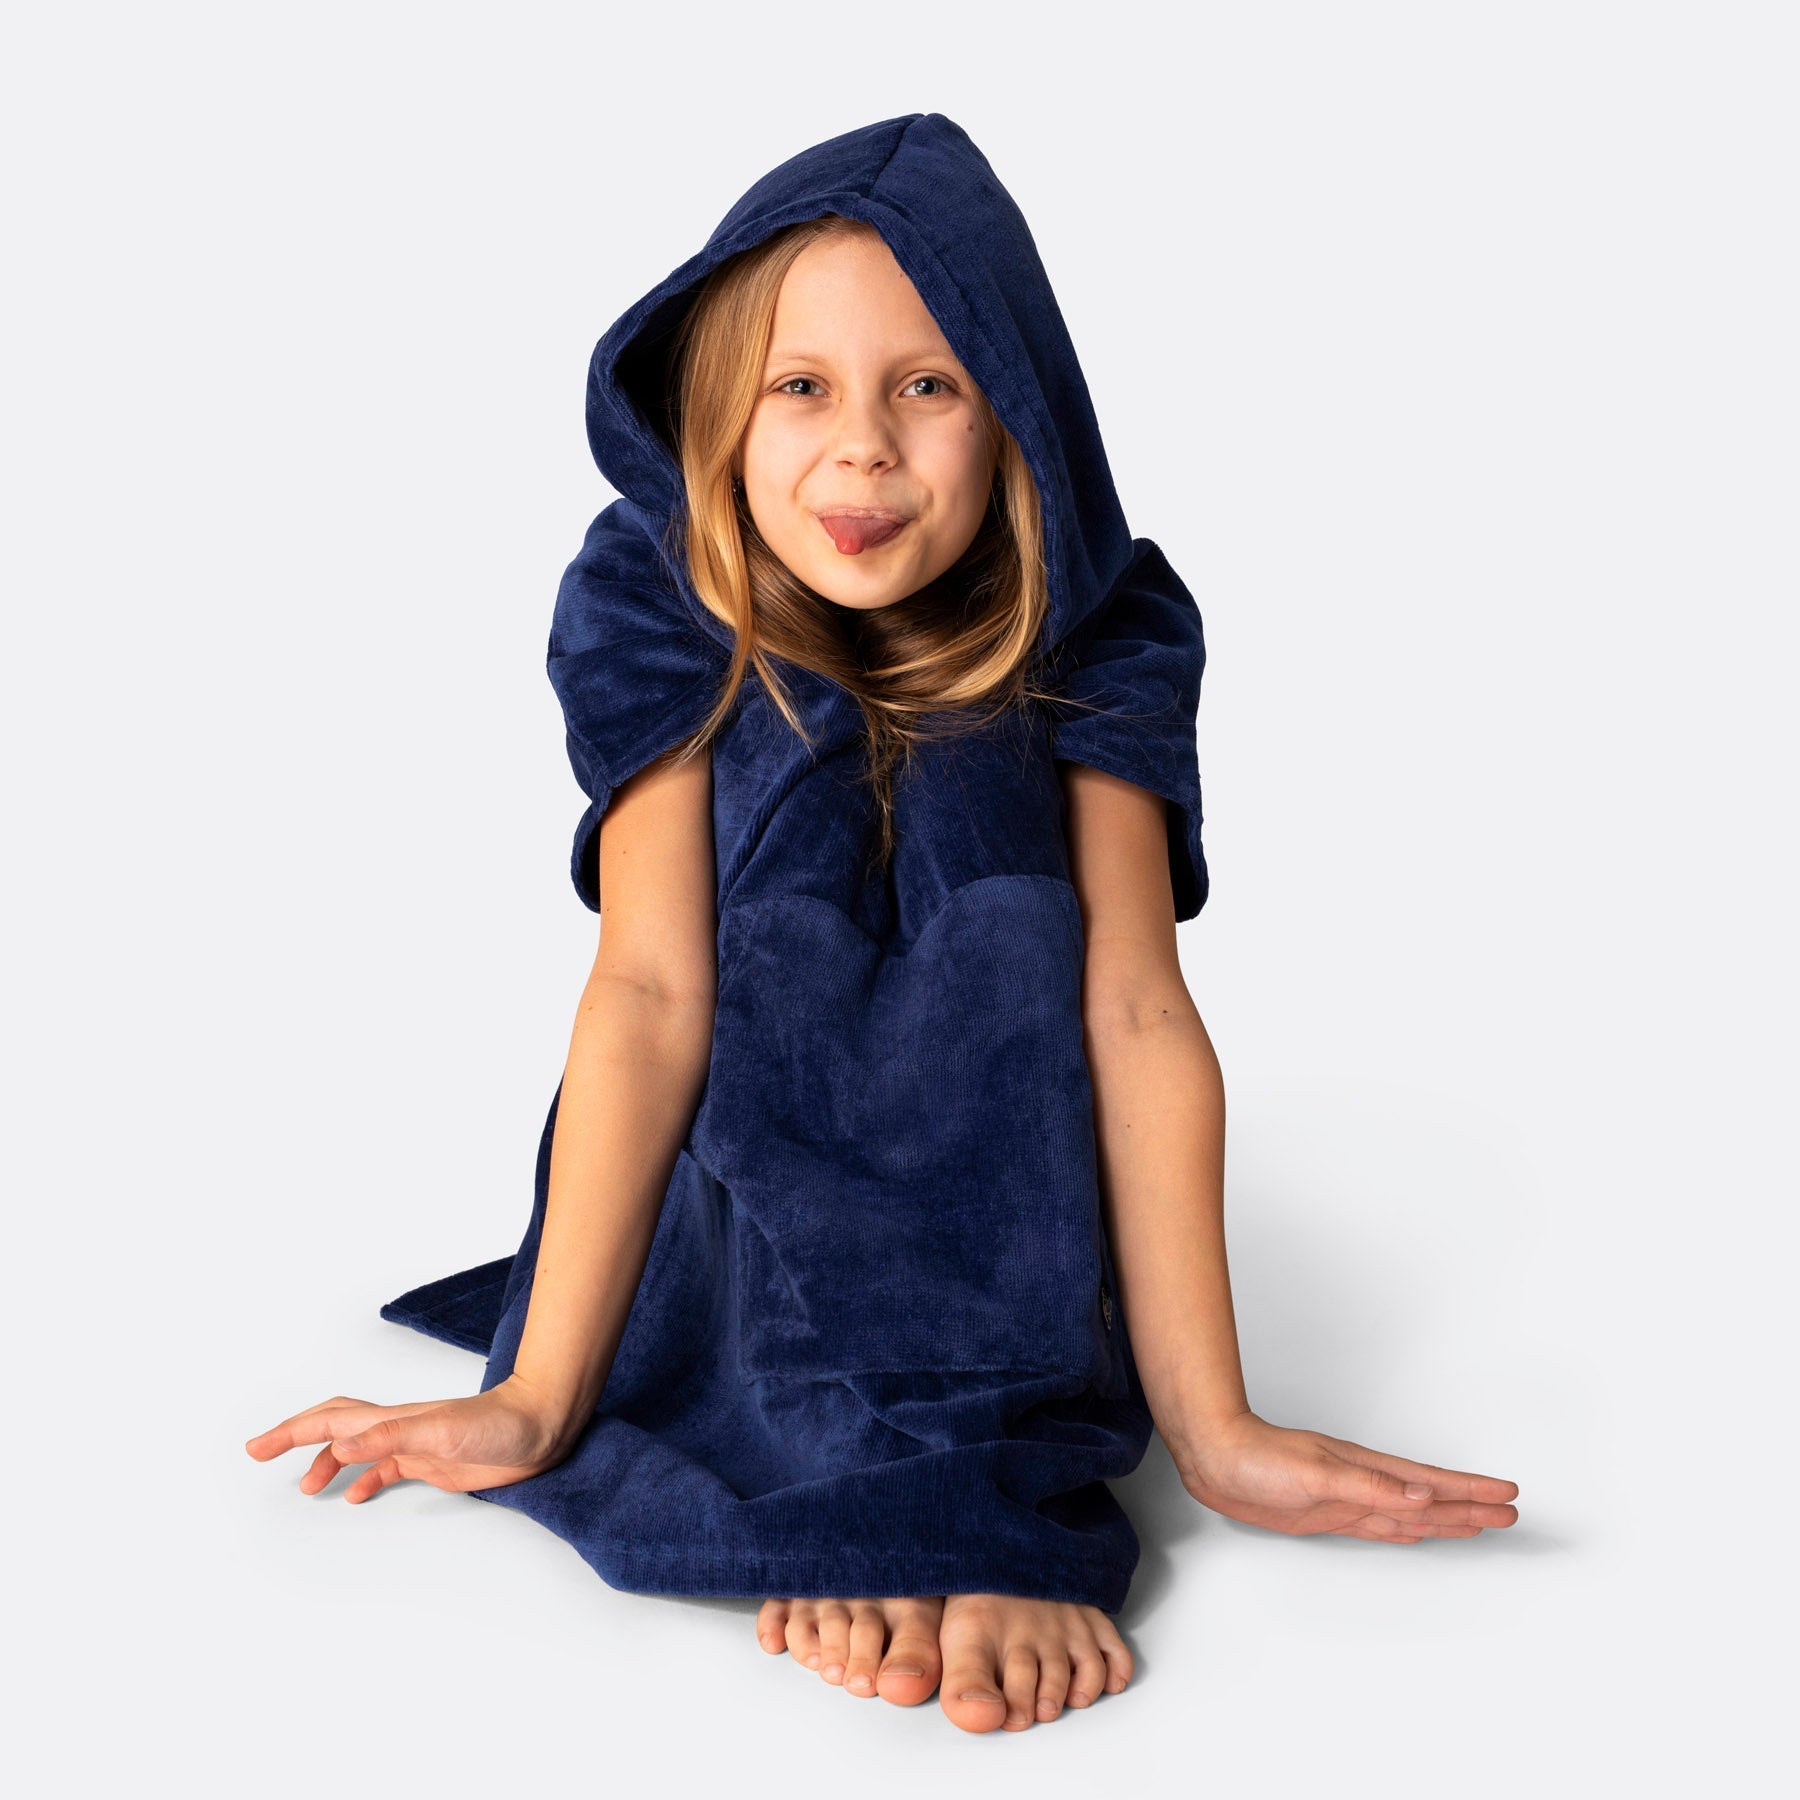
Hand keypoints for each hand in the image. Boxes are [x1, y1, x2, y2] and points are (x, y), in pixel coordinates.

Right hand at [243, 1377, 581, 1503]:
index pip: (330, 1420)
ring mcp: (416, 1443)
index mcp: (393, 1419)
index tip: (256, 1448)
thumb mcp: (443, 1430)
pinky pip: (388, 1468)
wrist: (541, 1426)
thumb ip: (391, 1437)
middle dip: (296, 1438)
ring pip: (358, 1450)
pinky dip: (366, 1480)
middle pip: (335, 1427)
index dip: (291, 1431)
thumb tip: (339, 1445)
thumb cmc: (500, 1423)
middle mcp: (399, 1428)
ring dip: (327, 1463)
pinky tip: (359, 1496)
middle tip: (260, 1453)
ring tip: (307, 1488)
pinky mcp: (435, 1460)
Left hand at [1169, 1411, 1519, 1543]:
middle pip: (1428, 1500)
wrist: (1213, 1456)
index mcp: (1366, 1471)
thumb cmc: (1255, 1456)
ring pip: (1408, 1514)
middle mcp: (1362, 1484)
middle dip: (1469, 1508)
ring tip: (1477, 1523)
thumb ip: (1368, 1487)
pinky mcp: (1325, 1513)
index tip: (1507, 1496)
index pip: (1431, 1484)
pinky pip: (1378, 1524)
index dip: (1469, 1492)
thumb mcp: (1315, 1472)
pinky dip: (1403, 1530)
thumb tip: (1420, 1497)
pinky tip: (1415, 1530)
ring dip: (1444, 1519)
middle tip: (1509, 1515)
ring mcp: (1345, 1499)